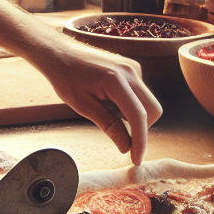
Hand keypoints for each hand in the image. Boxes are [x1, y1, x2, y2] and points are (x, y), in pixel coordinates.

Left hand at [41, 37, 162, 163]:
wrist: (61, 53)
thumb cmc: (67, 78)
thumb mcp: (84, 106)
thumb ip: (109, 125)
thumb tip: (127, 147)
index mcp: (116, 81)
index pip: (138, 116)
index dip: (140, 141)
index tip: (136, 160)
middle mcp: (131, 72)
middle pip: (152, 110)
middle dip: (141, 127)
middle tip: (119, 134)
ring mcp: (133, 68)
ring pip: (147, 102)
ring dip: (133, 115)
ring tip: (105, 109)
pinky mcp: (131, 68)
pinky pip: (139, 93)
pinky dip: (129, 104)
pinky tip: (108, 100)